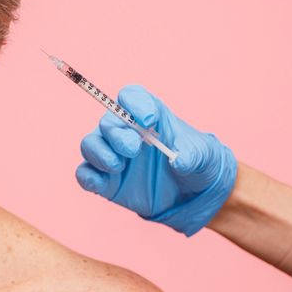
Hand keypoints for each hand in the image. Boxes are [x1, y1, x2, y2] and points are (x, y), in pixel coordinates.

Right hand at [75, 84, 237, 235]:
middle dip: (117, 134)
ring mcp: (112, 155)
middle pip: (108, 121)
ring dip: (99, 153)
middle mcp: (125, 131)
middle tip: (133, 149)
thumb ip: (193, 154)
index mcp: (148, 115)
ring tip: (118, 166)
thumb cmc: (198, 163)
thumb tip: (178, 161)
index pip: (130, 97)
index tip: (149, 119)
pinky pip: (85, 174)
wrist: (194, 194)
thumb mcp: (206, 156)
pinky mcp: (105, 180)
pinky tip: (101, 184)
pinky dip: (88, 177)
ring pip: (90, 144)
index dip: (135, 104)